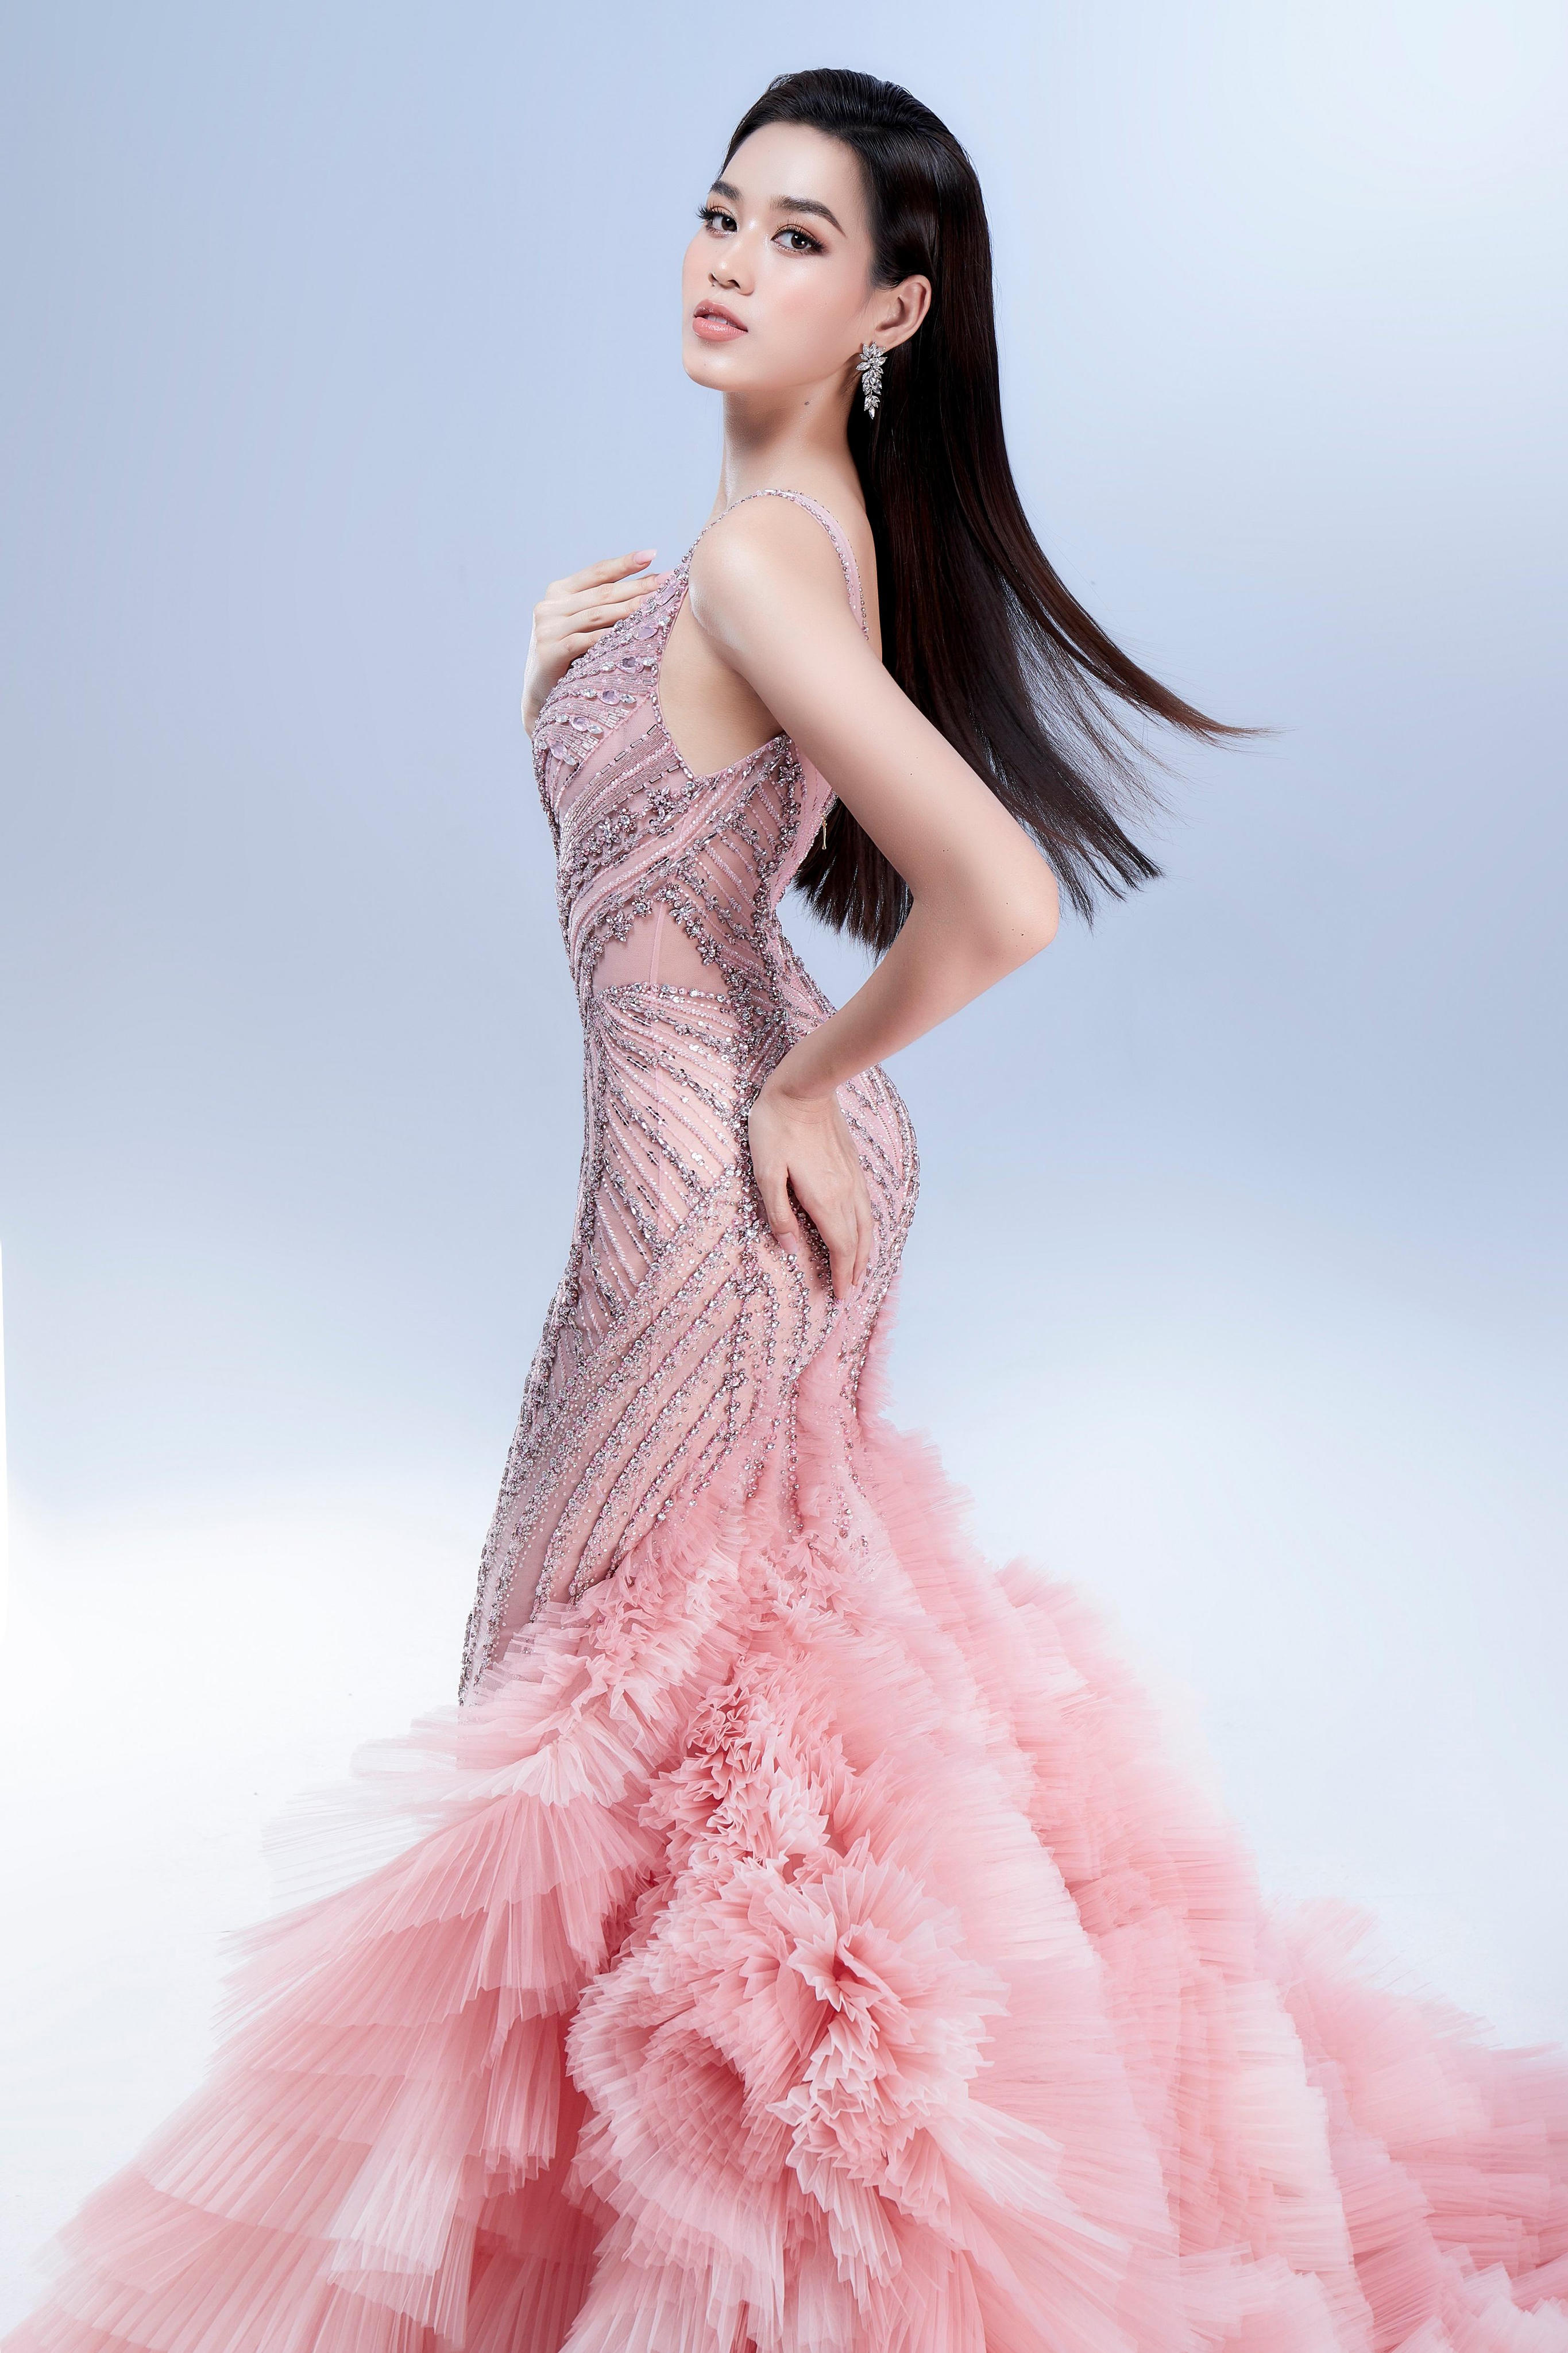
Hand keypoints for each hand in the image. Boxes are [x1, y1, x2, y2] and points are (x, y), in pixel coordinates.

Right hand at [522, 550, 666, 731]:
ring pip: (596, 615)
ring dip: (629, 608)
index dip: (623, 564)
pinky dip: (608, 636)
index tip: (651, 555)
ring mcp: (546, 629)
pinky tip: (631, 632)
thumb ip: (602, 608)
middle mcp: (549, 606)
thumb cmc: (571, 660)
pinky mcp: (548, 652)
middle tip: (666, 580)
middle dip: (636, 586)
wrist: (541, 696)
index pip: (596, 573)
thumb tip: (650, 590)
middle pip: (602, 593)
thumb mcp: (582, 627)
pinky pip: (584, 641)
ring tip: (656, 603)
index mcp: (558, 592)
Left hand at [747, 1073, 874, 1301]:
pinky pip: (867, 1206)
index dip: (842, 1275)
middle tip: (852, 1292)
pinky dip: (869, 1228)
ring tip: (863, 1271)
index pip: (840, 1248)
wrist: (805, 1086)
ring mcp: (853, 1178)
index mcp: (824, 1199)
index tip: (842, 1297)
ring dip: (867, 1252)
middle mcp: (845, 1193)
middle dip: (856, 1270)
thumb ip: (777, 1212)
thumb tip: (790, 1248)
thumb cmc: (776, 1126)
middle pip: (857, 1241)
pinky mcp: (854, 1165)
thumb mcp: (765, 1171)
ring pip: (867, 1225)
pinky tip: (865, 1230)